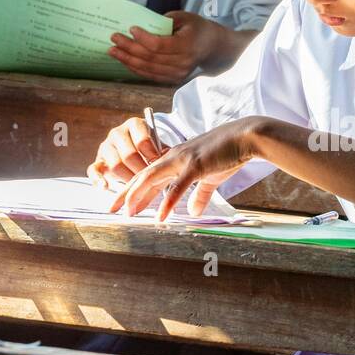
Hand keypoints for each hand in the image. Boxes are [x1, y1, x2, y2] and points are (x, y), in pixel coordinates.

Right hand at [87, 115, 167, 188]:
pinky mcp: (98, 161)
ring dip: (127, 178)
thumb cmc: (150, 148)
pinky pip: (93, 170)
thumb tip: (170, 162)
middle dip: (140, 170)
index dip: (151, 155)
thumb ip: (163, 151)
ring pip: (115, 164)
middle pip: (129, 155)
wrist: (135, 149)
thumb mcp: (158, 145)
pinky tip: (105, 187)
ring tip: (138, 186)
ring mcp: (106, 146)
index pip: (142, 140)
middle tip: (150, 181)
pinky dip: (98, 179)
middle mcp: (117, 133)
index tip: (157, 166)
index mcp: (134, 125)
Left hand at [109, 12, 233, 83]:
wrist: (212, 47)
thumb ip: (164, 21)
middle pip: (150, 58)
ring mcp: (178, 74)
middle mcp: (183, 62)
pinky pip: (150, 75)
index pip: (159, 45)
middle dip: (129, 48)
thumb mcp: (184, 17)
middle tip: (114, 38)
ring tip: (113, 51)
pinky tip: (124, 60)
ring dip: (128, 60)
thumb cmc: (196, 28)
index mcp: (187, 45)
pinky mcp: (173, 79)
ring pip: (148, 69)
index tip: (130, 28)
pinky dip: (136, 68)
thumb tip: (140, 25)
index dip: (143, 38)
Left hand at [109, 117, 261, 221]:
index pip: (147, 175)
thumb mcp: (211, 178)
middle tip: (110, 209)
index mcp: (174, 159)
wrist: (244, 138)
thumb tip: (194, 212)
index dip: (132, 189)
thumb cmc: (227, 155)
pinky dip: (167, 203)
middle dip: (125, 193)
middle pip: (142, 176)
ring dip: (138, 196)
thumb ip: (199, 195)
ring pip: (152, 178)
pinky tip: (160, 216)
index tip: (121, 204)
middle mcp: (173, 158)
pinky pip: (177, 187)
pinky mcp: (195, 166)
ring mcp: (182, 160)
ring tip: (128, 213)